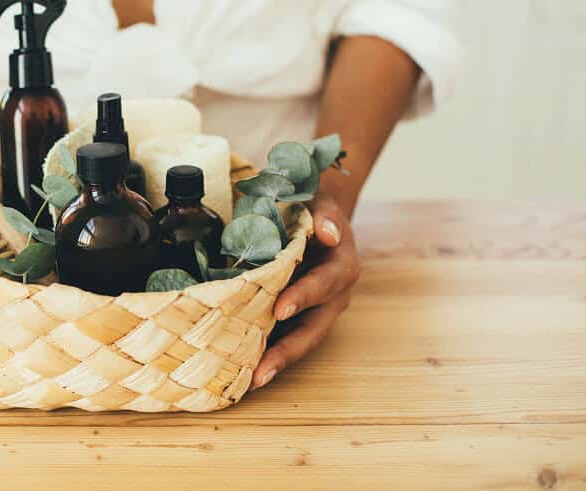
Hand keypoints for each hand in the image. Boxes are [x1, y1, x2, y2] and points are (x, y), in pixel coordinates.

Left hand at [251, 192, 358, 387]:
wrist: (319, 218)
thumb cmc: (315, 210)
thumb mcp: (323, 205)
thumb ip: (324, 217)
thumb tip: (327, 232)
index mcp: (341, 267)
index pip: (323, 285)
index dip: (303, 296)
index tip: (280, 309)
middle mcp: (334, 296)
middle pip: (314, 329)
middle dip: (287, 351)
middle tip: (261, 371)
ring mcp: (318, 311)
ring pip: (301, 341)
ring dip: (277, 362)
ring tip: (251, 381)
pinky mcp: (300, 318)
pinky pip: (287, 338)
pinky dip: (269, 353)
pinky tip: (244, 370)